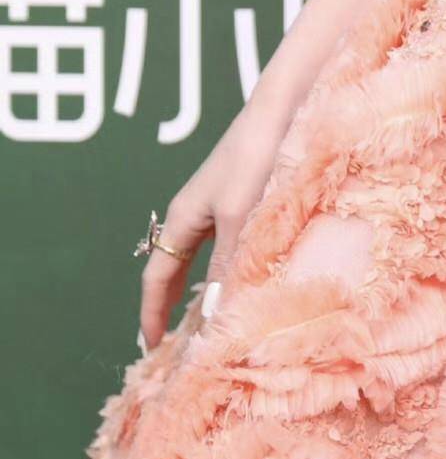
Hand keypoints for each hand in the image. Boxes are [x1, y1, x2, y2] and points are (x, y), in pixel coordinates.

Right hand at [137, 101, 292, 352]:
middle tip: (176, 346)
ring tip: (208, 323)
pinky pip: (226, 247)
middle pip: (174, 270)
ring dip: (201, 291)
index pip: (156, 277)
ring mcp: (218, 206)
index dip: (151, 314)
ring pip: (202, 260)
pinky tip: (243, 283)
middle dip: (171, 307)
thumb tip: (211, 317)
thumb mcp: (238, 217)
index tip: (150, 349)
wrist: (283, 108)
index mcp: (182, 218)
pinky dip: (227, 271)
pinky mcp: (244, 199)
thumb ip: (226, 265)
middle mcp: (194, 214)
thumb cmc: (256, 157)